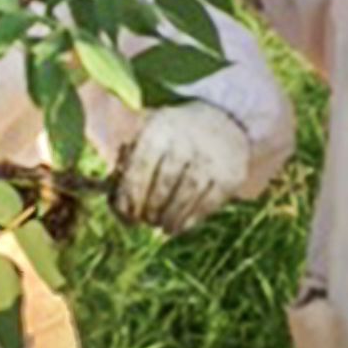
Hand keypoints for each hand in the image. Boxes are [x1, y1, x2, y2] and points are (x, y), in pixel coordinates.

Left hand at [112, 102, 251, 234]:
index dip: (131, 193)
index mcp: (161, 128)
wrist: (224, 121)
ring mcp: (212, 157)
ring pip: (187, 193)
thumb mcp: (151, 134)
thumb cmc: (173, 138)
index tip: (126, 212)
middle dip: (150, 207)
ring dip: (170, 216)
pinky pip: (208, 202)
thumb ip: (129, 163)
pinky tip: (179, 226)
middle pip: (164, 181)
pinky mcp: (231, 175)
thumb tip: (117, 205)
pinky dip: (190, 218)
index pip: (142, 164)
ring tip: (161, 226)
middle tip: (145, 220)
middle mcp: (187, 140)